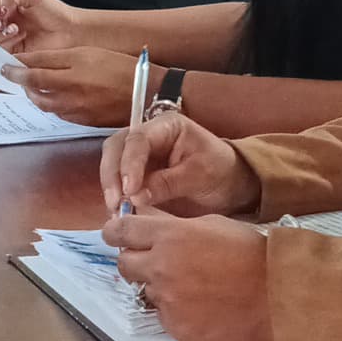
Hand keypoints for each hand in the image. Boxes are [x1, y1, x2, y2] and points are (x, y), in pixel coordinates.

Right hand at [0, 0, 87, 53]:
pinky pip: (0, 53)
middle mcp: (6, 25)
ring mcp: (10, 40)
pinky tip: (15, 39)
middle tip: (0, 22)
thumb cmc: (57, 13)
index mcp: (8, 9)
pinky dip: (3, 46)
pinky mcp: (16, 54)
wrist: (72, 32)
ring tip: (15, 30)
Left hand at [0, 47, 141, 127]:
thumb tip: (28, 62)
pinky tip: (57, 96)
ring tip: (35, 85)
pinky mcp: (84, 122)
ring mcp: (76, 112)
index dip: (14, 71)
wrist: (147, 93)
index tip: (4, 66)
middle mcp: (68, 97)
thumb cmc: (119, 67)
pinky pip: (60, 114)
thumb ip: (55, 59)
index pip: (31, 75)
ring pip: (45, 105)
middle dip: (23, 84)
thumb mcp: (86, 53)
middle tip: (17, 74)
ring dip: (36, 95)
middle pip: (34, 93)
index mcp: (68, 76)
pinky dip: (52, 105)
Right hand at [99, 106, 257, 214]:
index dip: (129, 164)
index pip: (138, 139)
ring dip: (110, 187)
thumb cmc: (221, 172)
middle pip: (116, 147)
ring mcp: (140, 155)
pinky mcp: (137, 174)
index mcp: (166, 126)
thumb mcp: (200, 175)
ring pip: (112, 163)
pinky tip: (119, 213)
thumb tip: (135, 196)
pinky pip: (119, 181)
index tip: (129, 191)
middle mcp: (148, 136)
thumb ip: (168, 183)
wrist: (231, 185)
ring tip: (116, 211)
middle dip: (112, 175)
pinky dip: (116, 196)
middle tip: (116, 203)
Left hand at [102, 212, 272, 340]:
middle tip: (154, 260)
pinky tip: (203, 305)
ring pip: (147, 292)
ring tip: (194, 285)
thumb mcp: (211, 224)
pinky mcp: (178, 328)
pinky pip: (166, 316)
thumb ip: (172, 223)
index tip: (115, 233)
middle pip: (124, 264)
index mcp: (169, 237)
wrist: (279, 295)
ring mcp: (169, 301)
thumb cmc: (252, 254)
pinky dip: (178, 311)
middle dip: (134, 260)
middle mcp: (161, 268)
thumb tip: (145, 217)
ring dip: (161, 287)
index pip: (121, 231)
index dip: (115, 231)